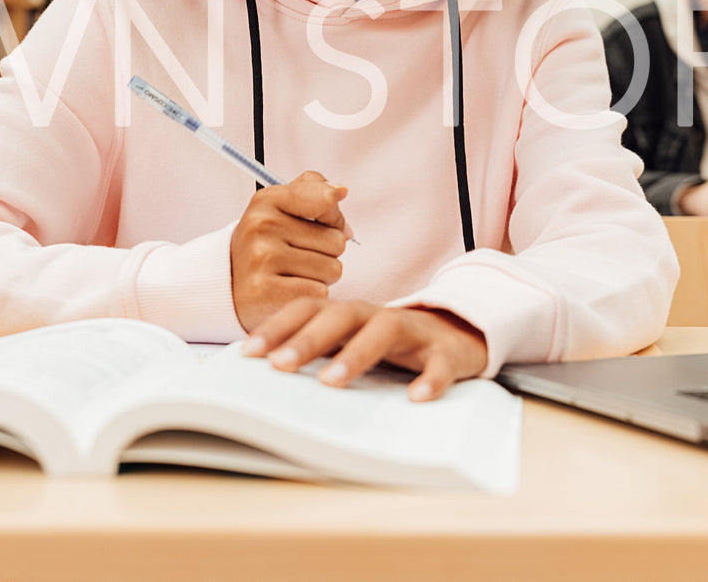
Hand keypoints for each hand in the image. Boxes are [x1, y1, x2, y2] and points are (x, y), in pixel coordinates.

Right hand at [230, 171, 351, 331]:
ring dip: (320, 276)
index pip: (327, 200)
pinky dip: (311, 294)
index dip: (334, 218)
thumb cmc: (266, 243)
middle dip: (326, 252)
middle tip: (298, 256)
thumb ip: (312, 191)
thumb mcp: (280, 208)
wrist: (228, 283)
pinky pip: (320, 292)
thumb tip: (341, 191)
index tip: (320, 225)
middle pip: (337, 241)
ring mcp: (261, 259)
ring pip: (332, 269)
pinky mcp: (265, 292)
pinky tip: (289, 290)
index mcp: (267, 200)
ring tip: (293, 273)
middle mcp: (261, 226)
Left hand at [240, 299, 488, 400]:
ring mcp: (413, 330)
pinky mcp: (445, 351)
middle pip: (340, 317)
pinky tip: (416, 398)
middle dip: (308, 339)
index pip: (307, 309)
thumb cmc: (391, 345)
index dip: (278, 327)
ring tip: (331, 383)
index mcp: (348, 314)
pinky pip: (439, 363)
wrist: (459, 336)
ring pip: (384, 331)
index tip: (249, 353)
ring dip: (356, 354)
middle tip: (281, 364)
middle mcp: (375, 315)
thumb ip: (316, 351)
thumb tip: (263, 373)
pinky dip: (430, 378)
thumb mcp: (350, 342)